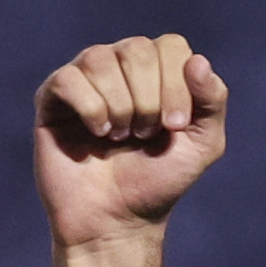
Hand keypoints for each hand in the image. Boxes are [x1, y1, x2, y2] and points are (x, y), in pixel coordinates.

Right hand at [32, 34, 228, 250]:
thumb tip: (198, 61)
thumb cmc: (159, 182)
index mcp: (157, 70)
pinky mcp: (52, 96)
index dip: (176, 84)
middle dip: (148, 100)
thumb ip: (212, 101)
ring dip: (120, 107)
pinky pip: (69, 79)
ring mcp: (85, 78)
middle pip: (137, 49)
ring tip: (119, 138)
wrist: (117, 220)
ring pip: (100, 59)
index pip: (170, 46)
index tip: (173, 127)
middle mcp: (120, 65)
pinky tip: (96, 133)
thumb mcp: (202, 146)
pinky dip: (90, 109)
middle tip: (144, 135)